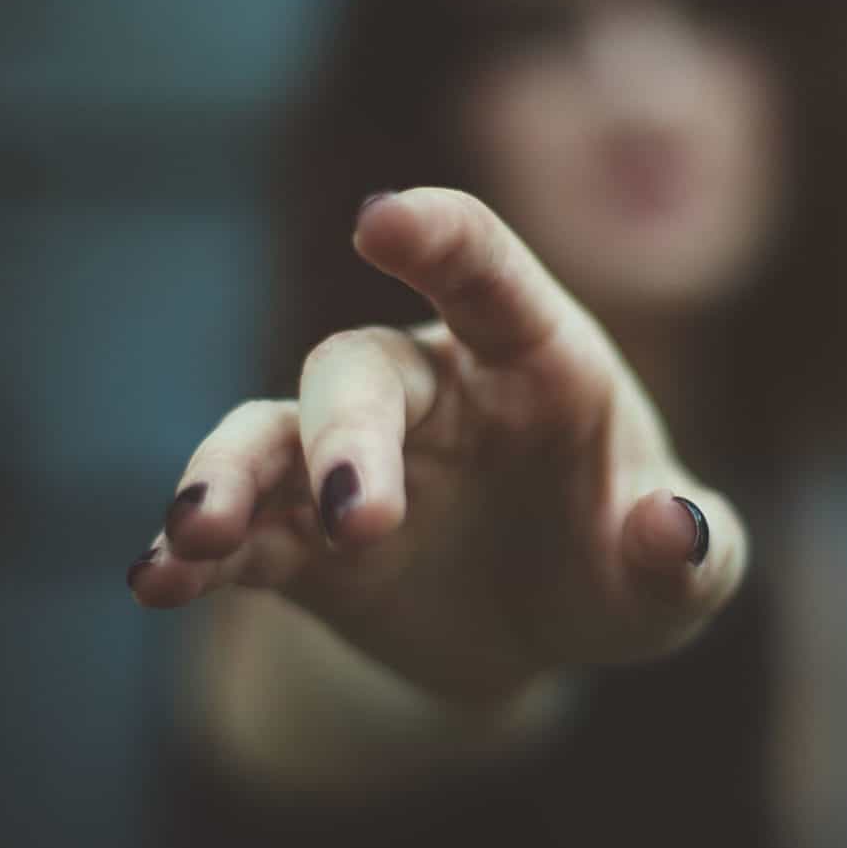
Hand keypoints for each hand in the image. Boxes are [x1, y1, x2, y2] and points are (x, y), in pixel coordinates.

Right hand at [128, 187, 748, 707]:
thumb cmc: (619, 567)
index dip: (437, 236)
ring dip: (228, 475)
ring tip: (199, 534)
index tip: (383, 218)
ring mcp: (353, 460)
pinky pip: (238, 534)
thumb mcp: (678, 579)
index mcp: (532, 357)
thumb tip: (671, 531)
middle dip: (346, 433)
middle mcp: (429, 389)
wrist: (537, 629)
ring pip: (269, 436)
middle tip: (362, 516)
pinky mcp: (300, 541)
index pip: (483, 269)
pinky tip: (153, 582)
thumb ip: (692, 552)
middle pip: (357, 368)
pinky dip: (192, 554)